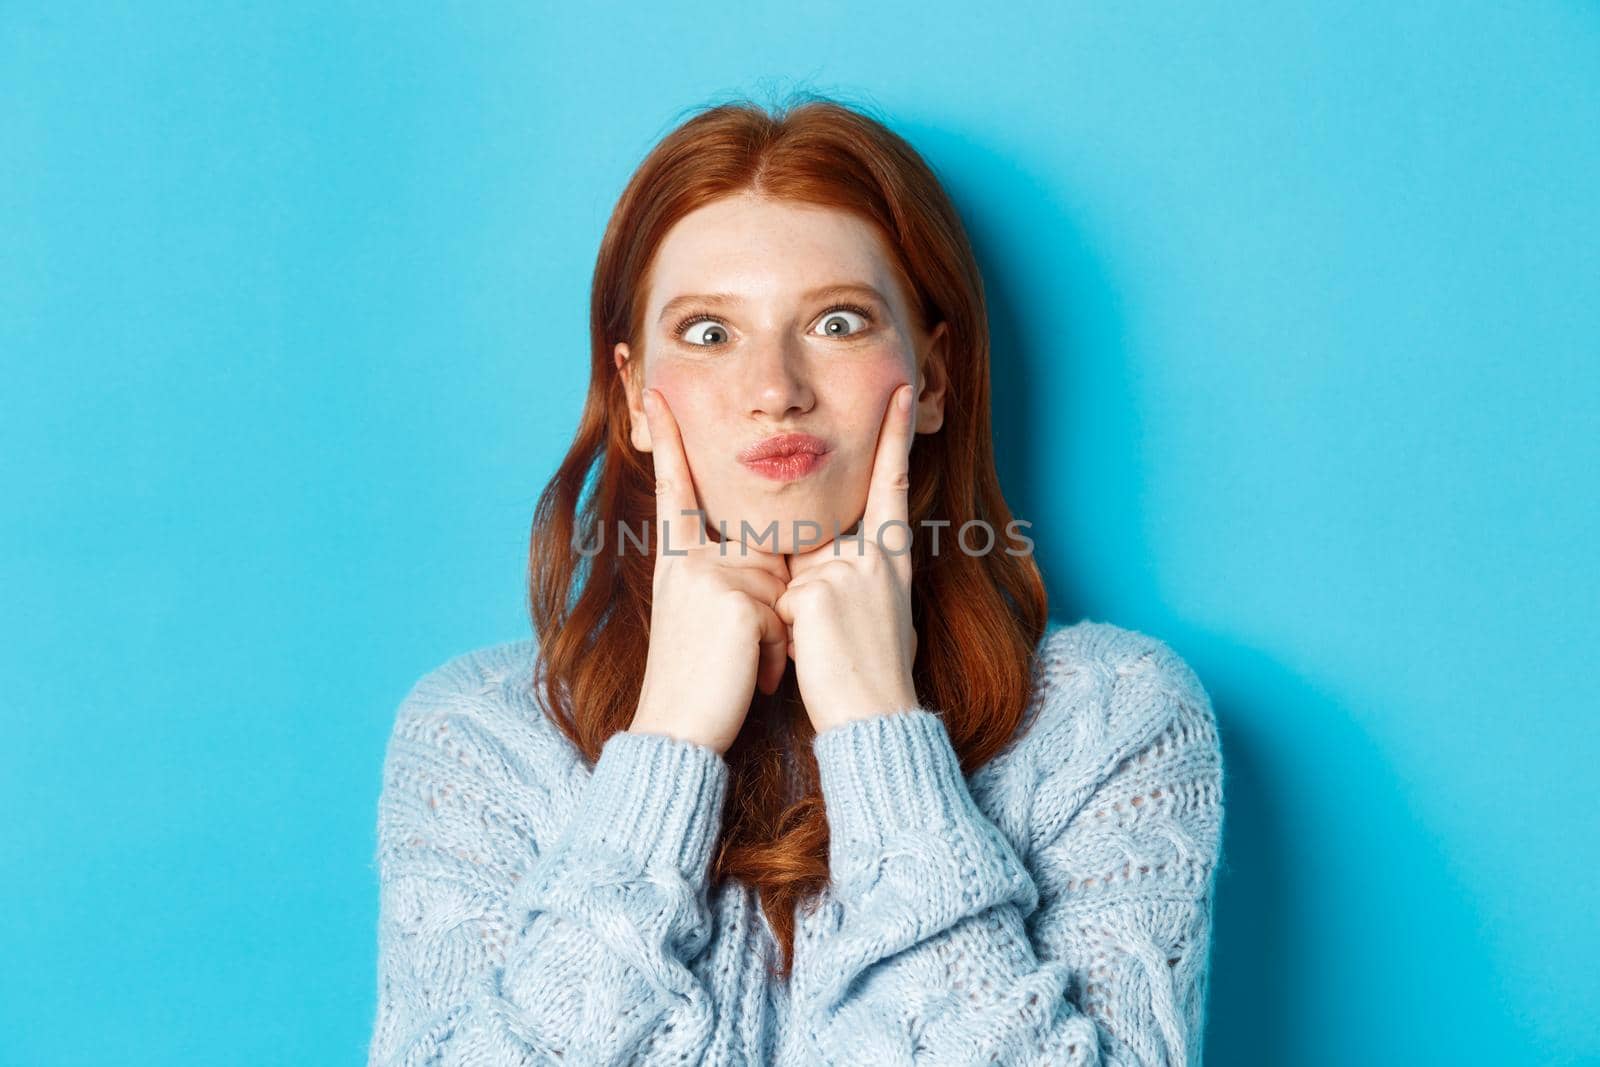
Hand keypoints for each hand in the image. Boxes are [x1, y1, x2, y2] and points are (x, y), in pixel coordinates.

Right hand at [630, 388, 792, 754]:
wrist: (676, 732)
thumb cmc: (698, 679)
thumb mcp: (703, 614)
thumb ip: (729, 575)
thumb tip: (772, 562)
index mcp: (678, 559)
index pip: (675, 487)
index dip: (667, 440)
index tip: (655, 393)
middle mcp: (690, 561)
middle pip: (763, 551)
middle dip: (771, 604)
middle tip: (737, 650)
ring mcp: (711, 578)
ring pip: (778, 587)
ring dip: (775, 635)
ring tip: (742, 668)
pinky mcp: (734, 604)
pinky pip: (781, 618)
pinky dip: (775, 654)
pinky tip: (749, 676)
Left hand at [774, 383, 920, 734]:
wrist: (874, 718)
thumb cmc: (870, 672)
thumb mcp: (873, 611)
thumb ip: (848, 574)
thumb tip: (818, 566)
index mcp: (891, 557)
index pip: (892, 484)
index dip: (895, 435)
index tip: (900, 389)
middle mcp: (874, 556)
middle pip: (817, 537)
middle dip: (806, 581)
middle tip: (828, 631)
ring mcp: (846, 571)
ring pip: (790, 572)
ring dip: (791, 614)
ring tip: (822, 653)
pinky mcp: (818, 593)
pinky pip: (780, 600)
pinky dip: (784, 631)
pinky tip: (811, 655)